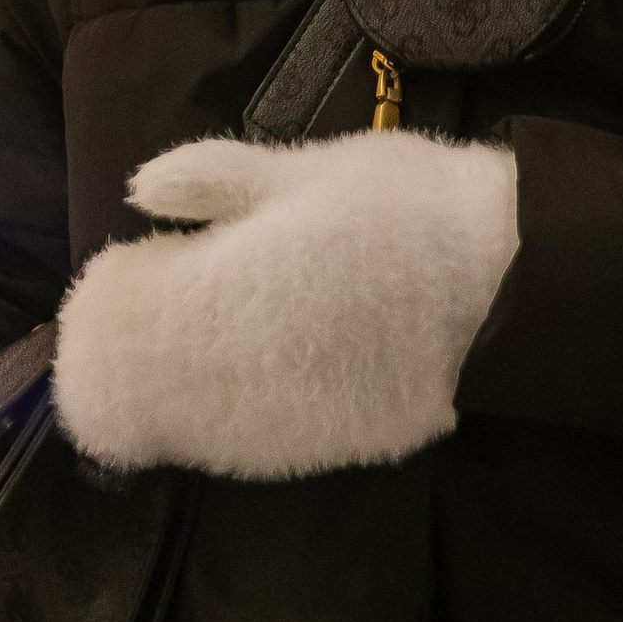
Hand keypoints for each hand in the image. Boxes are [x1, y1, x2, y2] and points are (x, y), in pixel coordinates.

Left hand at [54, 128, 519, 479]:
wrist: (506, 282)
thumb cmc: (404, 206)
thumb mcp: (305, 167)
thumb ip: (213, 179)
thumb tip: (138, 190)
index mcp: (222, 296)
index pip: (123, 326)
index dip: (116, 299)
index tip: (139, 264)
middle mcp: (235, 379)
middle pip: (144, 391)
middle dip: (143, 351)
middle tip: (173, 300)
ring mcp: (278, 429)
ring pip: (189, 429)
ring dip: (184, 388)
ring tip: (219, 336)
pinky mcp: (323, 454)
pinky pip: (246, 447)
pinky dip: (234, 414)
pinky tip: (260, 376)